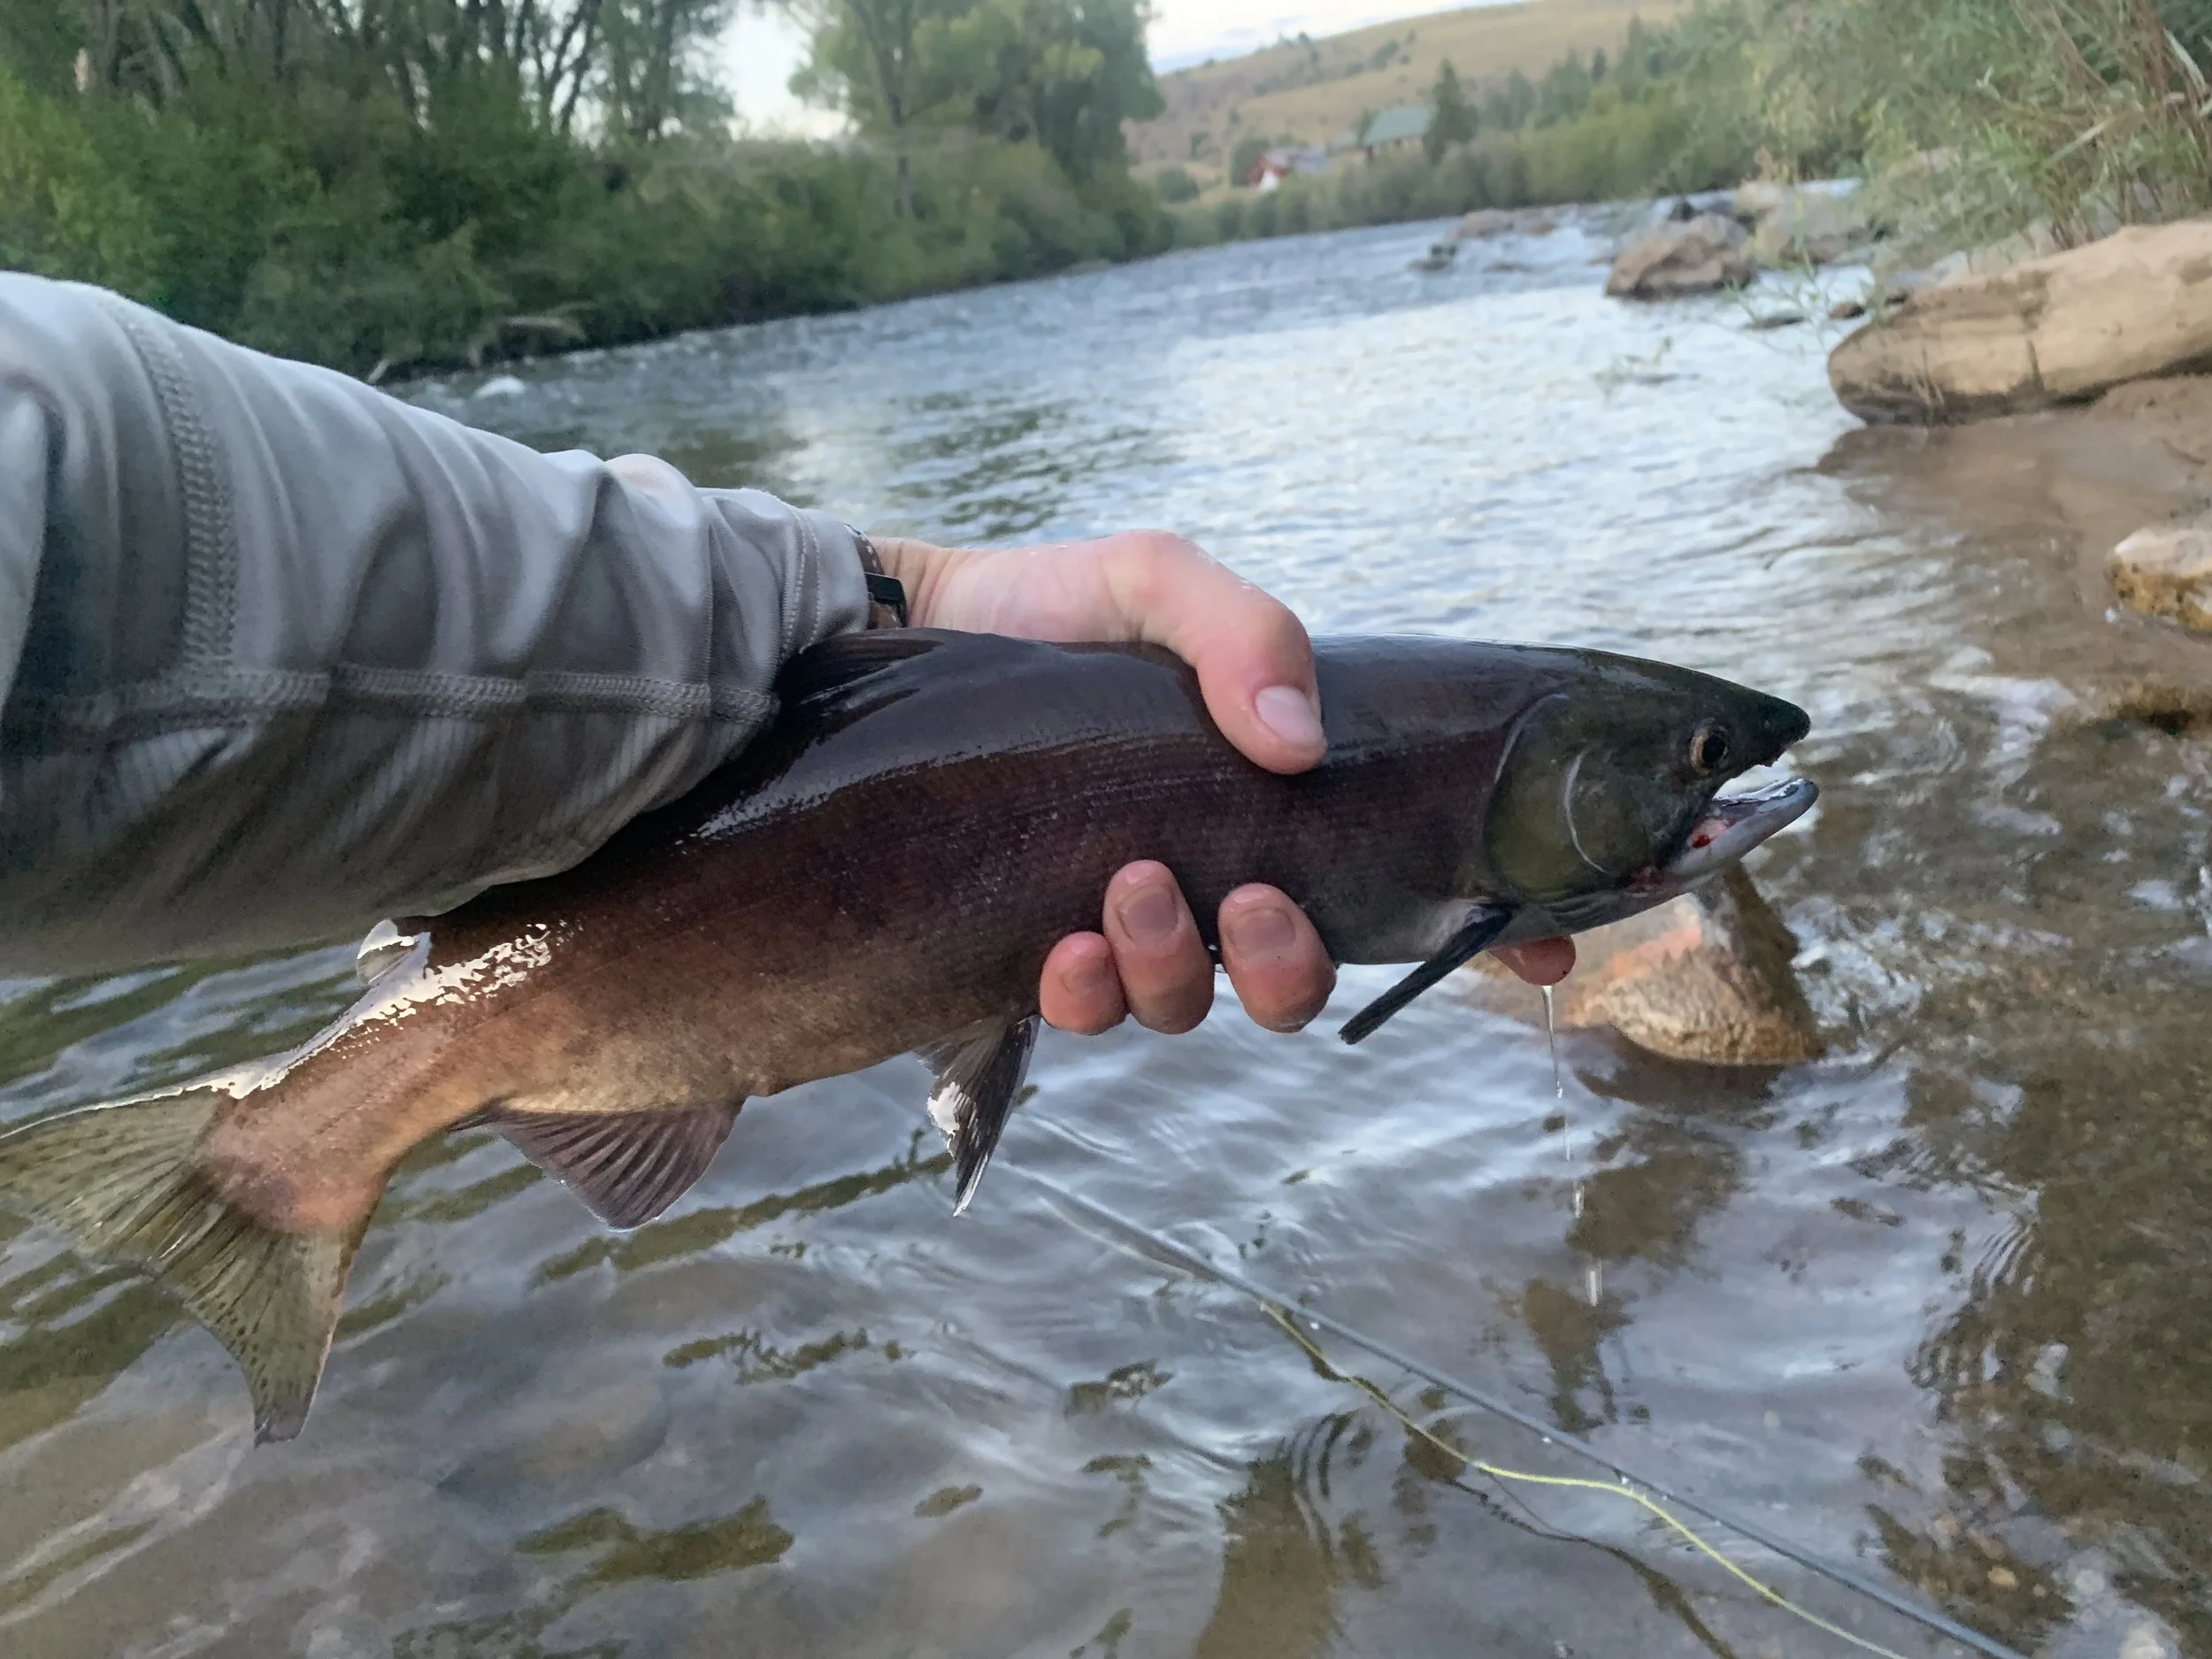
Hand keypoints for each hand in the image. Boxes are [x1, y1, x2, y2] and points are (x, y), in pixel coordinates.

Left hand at [871, 531, 1573, 1032]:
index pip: (1396, 882)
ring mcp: (1119, 923)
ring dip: (1174, 970)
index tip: (1538, 942)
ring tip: (1127, 892)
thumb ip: (1242, 630)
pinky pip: (1081, 1014)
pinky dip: (1086, 993)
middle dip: (1286, 968)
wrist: (902, 634)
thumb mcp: (1154, 581)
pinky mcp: (1030, 950)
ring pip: (1188, 1005)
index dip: (1476, 927)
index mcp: (1266, 804)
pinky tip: (1064, 947)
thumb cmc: (1046, 608)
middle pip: (1291, 980)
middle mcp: (1204, 876)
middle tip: (1251, 903)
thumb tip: (1301, 741)